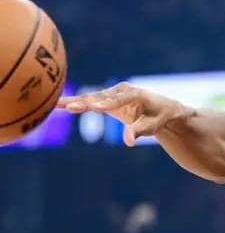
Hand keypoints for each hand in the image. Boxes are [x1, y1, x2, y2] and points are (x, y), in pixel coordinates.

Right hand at [58, 82, 183, 146]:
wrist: (160, 109)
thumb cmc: (159, 117)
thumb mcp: (154, 125)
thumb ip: (141, 131)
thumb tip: (128, 142)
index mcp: (136, 94)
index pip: (121, 99)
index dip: (108, 103)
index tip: (95, 107)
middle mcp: (122, 90)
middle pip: (101, 98)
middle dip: (85, 102)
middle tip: (69, 106)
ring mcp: (112, 94)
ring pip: (92, 99)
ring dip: (75, 102)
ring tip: (57, 104)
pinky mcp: (106, 100)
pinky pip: (89, 102)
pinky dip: (76, 104)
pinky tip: (58, 105)